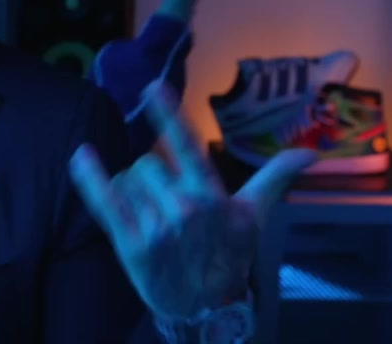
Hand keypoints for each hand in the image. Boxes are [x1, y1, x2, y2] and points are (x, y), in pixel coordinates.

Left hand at [69, 85, 316, 319]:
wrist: (203, 304)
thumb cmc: (226, 253)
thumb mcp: (252, 216)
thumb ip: (272, 178)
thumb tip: (309, 154)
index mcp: (212, 195)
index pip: (187, 146)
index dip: (168, 115)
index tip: (151, 87)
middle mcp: (185, 208)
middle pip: (145, 163)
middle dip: (148, 178)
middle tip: (162, 204)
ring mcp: (157, 227)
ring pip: (125, 179)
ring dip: (129, 191)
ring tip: (146, 216)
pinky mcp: (131, 244)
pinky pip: (104, 201)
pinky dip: (90, 177)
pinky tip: (82, 156)